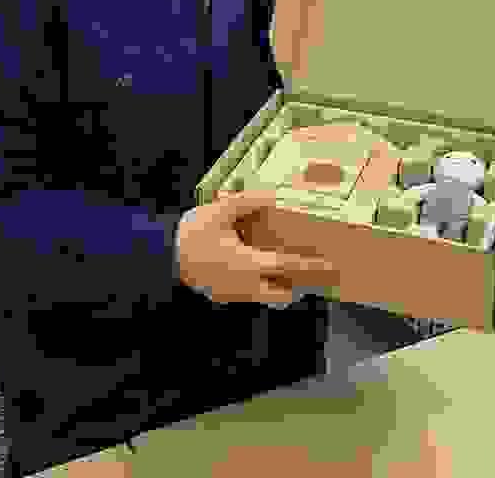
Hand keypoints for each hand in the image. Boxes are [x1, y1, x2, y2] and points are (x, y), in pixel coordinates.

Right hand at [177, 190, 339, 306]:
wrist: (164, 260)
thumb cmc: (193, 235)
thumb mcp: (220, 211)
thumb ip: (247, 202)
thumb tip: (271, 196)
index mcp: (249, 263)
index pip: (289, 267)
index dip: (311, 267)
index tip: (330, 266)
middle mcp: (247, 284)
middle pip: (283, 293)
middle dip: (299, 284)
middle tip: (312, 272)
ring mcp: (235, 294)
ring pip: (268, 296)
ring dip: (280, 286)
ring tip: (286, 270)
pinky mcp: (225, 296)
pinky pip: (252, 295)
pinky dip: (262, 285)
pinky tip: (258, 269)